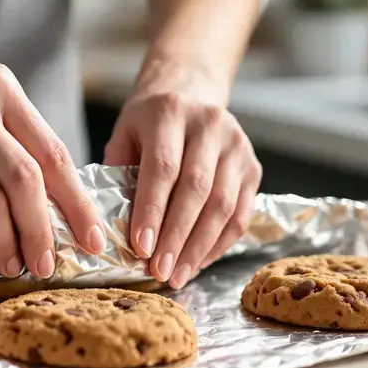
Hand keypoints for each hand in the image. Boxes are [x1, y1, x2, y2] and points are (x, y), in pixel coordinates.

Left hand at [103, 69, 260, 289]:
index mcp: (170, 112)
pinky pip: (240, 214)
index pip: (164, 168)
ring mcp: (238, 145)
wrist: (190, 92)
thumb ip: (119, 176)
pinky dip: (219, 244)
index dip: (153, 210)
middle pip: (197, 189)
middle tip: (159, 270)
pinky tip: (197, 263)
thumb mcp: (125, 136)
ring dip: (199, 247)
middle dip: (176, 236)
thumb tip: (112, 233)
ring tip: (177, 275)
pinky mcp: (254, 167)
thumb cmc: (148, 124)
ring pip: (223, 205)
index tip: (140, 247)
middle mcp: (210, 124)